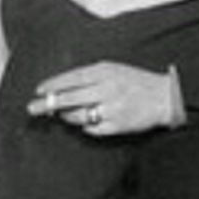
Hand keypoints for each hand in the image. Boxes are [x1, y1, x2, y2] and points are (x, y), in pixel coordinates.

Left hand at [27, 61, 177, 137]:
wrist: (165, 97)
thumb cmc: (135, 81)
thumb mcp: (113, 69)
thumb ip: (90, 76)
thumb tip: (62, 87)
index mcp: (105, 71)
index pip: (72, 78)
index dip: (54, 85)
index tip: (39, 90)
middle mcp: (107, 89)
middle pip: (70, 98)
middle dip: (49, 104)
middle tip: (32, 108)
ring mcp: (112, 109)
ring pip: (79, 115)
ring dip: (67, 116)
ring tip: (62, 114)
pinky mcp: (117, 126)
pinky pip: (92, 128)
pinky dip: (85, 126)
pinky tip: (86, 121)